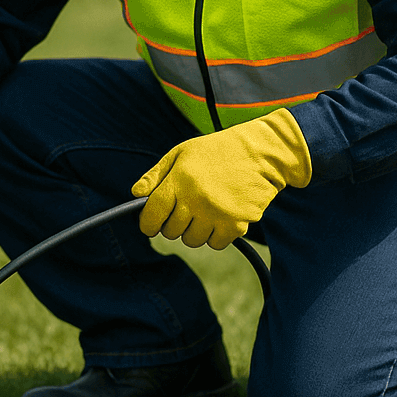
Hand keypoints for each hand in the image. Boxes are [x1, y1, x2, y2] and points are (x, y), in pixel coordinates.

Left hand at [132, 108, 311, 248]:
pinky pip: (215, 244)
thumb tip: (135, 194)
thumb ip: (156, 174)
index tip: (151, 224)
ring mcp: (216, 214)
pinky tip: (221, 216)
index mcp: (179, 179)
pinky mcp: (236, 225)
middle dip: (172, 225)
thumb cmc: (217, 151)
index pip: (152, 215)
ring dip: (194, 231)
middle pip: (170, 232)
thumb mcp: (181, 153)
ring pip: (192, 240)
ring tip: (204, 210)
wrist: (261, 153)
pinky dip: (216, 235)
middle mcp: (196, 199)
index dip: (148, 224)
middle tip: (184, 210)